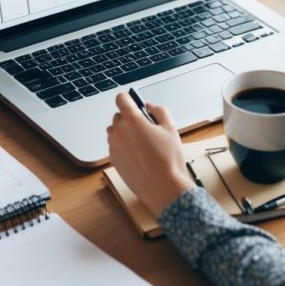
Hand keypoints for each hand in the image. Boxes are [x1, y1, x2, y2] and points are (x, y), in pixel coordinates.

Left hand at [107, 92, 194, 216]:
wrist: (162, 187)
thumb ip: (160, 111)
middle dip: (130, 118)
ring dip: (125, 132)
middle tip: (146, 128)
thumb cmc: (168, 159)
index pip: (121, 98)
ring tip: (143, 143)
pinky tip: (139, 155)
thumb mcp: (171, 129)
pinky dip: (123, 146)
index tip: (134, 102)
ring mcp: (114, 146)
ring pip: (115, 131)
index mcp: (132, 120)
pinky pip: (115, 145)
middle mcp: (119, 131)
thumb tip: (150, 106)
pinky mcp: (113, 159)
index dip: (129, 98)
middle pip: (118, 115)